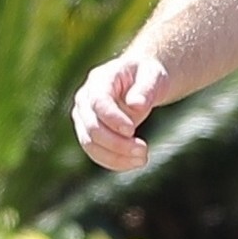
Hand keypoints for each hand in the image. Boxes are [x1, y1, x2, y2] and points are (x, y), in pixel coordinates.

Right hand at [71, 51, 168, 171]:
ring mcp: (84, 117)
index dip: (112, 119)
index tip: (132, 131)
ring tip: (142, 159)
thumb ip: (145, 89)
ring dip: (115, 156)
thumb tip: (136, 106)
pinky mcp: (90, 133)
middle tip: (143, 150)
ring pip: (90, 144)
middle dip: (117, 143)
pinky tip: (134, 163)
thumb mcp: (153, 76)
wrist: (142, 80)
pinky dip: (114, 161)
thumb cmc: (148, 75)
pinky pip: (96, 152)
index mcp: (100, 80)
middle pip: (92, 126)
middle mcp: (85, 99)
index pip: (98, 102)